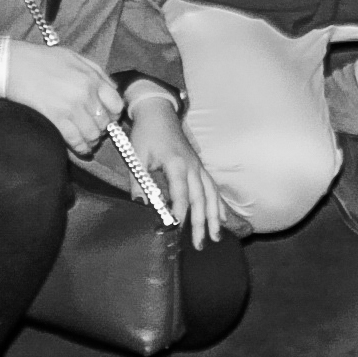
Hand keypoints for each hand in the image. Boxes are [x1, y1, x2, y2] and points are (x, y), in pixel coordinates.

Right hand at [4, 39, 123, 154]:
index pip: (117, 103)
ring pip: (92, 134)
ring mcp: (72, 107)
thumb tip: (111, 89)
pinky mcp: (56, 118)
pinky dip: (79, 147)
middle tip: (95, 130)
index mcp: (92, 77)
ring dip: (91, 140)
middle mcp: (86, 93)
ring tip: (87, 141)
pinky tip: (78, 148)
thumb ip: (96, 73)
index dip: (114, 114)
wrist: (14, 66)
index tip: (108, 118)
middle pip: (105, 121)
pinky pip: (75, 140)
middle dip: (102, 129)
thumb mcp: (76, 58)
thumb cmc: (43, 60)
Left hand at [129, 99, 228, 246]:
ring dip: (215, 216)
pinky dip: (218, 204)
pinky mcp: (199, 167)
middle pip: (201, 198)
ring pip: (211, 194)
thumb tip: (142, 207)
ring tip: (215, 237)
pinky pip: (213, 187)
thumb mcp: (136, 156)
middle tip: (199, 244)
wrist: (158, 112)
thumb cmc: (145, 134)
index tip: (175, 229)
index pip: (181, 193)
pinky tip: (222, 218)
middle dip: (202, 222)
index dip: (179, 213)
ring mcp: (198, 166)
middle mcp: (192, 166)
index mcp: (176, 163)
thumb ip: (139, 182)